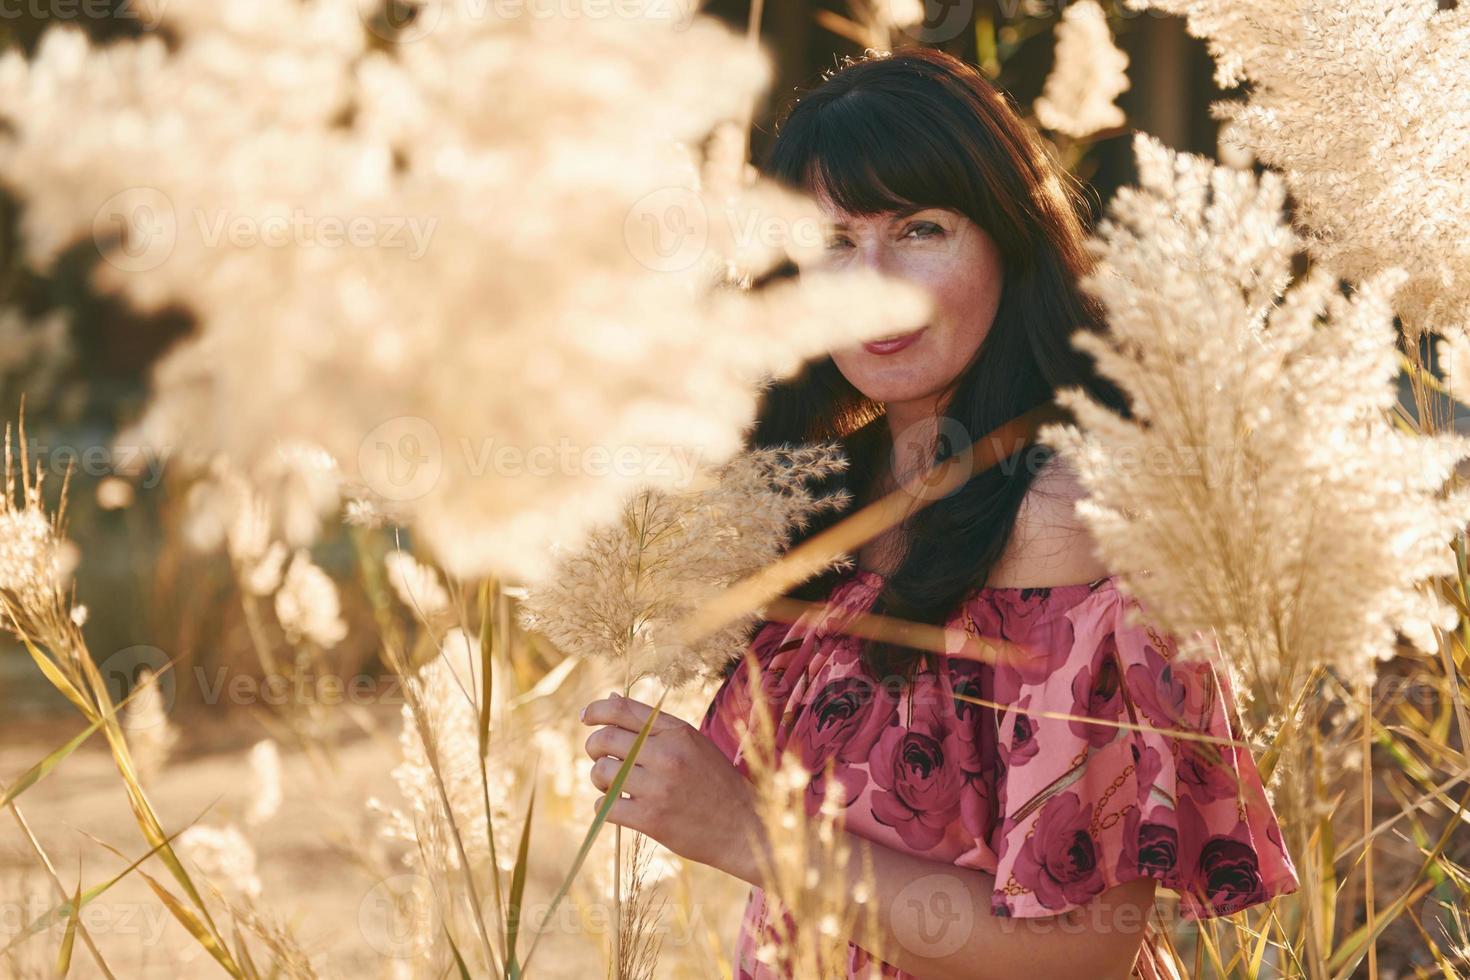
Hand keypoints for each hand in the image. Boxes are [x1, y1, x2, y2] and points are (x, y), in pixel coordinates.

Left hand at [580, 693, 764, 881]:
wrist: (743, 828)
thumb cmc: (716, 784)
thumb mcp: (693, 744)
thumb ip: (654, 726)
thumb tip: (610, 700)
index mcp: (678, 731)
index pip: (622, 710)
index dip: (596, 710)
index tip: (586, 717)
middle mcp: (667, 753)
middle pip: (604, 740)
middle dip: (593, 748)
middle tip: (600, 759)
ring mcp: (658, 786)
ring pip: (600, 773)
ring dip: (599, 780)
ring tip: (612, 786)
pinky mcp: (651, 818)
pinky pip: (605, 807)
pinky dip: (604, 807)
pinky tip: (618, 808)